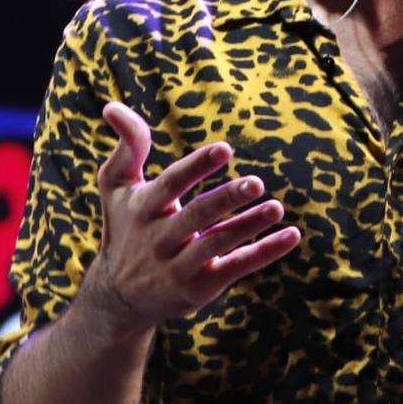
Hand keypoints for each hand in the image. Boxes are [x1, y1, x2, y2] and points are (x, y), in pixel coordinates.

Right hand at [80, 101, 300, 336]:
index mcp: (143, 209)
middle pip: (196, 217)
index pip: (170, 185)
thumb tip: (112, 106)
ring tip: (277, 208)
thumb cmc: (126, 227)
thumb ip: (126, 146)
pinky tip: (291, 235)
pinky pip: (236, 267)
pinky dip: (264, 252)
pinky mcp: (201, 287)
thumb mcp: (116, 187)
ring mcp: (180, 266)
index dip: (196, 167)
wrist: (119, 297)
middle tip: (257, 182)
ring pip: (218, 243)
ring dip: (249, 225)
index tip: (224, 149)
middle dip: (226, 199)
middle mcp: (159, 239)